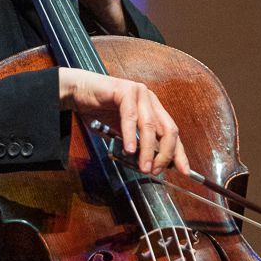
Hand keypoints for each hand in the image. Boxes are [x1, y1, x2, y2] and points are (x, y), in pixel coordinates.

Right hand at [58, 67, 189, 175]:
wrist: (77, 91)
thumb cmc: (97, 110)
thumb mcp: (120, 132)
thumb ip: (135, 144)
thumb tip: (147, 164)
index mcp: (152, 109)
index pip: (171, 133)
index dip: (179, 153)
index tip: (183, 171)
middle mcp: (150, 100)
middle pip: (168, 130)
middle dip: (165, 154)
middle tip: (156, 171)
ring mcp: (139, 93)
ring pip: (150, 125)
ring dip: (148, 150)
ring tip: (144, 166)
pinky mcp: (125, 90)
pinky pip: (130, 116)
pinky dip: (130, 135)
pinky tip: (129, 149)